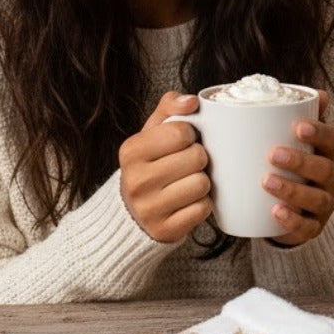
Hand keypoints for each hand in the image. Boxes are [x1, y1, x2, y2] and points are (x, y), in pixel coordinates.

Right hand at [118, 91, 211, 243]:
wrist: (132, 212)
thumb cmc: (150, 164)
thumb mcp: (153, 132)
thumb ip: (170, 107)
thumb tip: (192, 102)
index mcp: (131, 151)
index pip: (180, 132)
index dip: (191, 135)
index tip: (183, 142)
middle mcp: (136, 181)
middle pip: (196, 157)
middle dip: (199, 159)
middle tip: (187, 164)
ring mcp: (148, 209)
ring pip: (202, 184)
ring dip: (202, 182)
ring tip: (187, 182)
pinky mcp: (164, 230)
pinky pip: (202, 209)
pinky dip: (201, 205)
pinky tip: (187, 202)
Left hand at [262, 90, 333, 246]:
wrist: (280, 209)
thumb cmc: (285, 165)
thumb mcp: (289, 139)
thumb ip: (295, 115)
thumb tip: (318, 93)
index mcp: (326, 152)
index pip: (333, 139)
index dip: (320, 132)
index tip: (298, 126)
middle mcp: (330, 178)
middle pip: (326, 169)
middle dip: (302, 161)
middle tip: (273, 154)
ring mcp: (323, 205)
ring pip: (318, 199)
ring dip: (293, 190)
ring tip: (266, 181)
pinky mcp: (311, 228)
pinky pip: (307, 227)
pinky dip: (292, 220)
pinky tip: (274, 212)